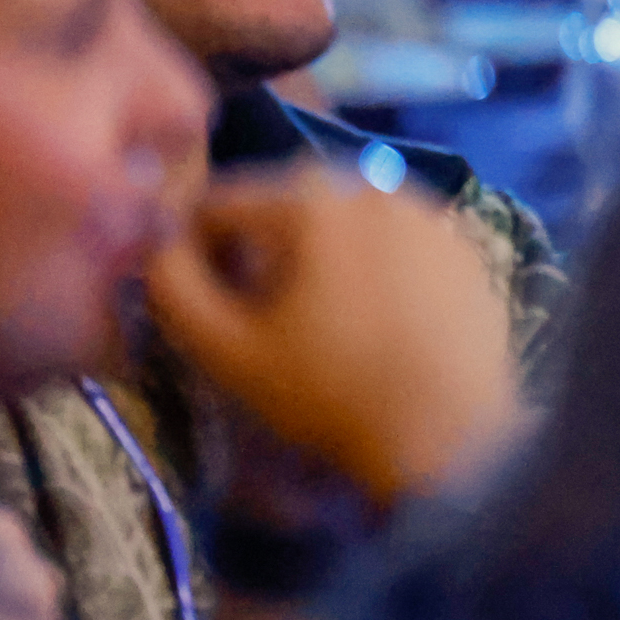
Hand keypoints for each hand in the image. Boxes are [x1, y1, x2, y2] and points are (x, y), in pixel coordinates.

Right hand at [144, 171, 521, 507]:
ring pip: (339, 221)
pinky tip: (369, 322)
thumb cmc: (328, 394)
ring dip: (313, 257)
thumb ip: (172, 286)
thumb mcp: (224, 349)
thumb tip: (156, 243)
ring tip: (313, 324)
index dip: (192, 253)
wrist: (451, 436)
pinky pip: (391, 242)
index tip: (201, 305)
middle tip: (256, 317)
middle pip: (282, 206)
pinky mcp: (463, 244)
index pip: (217, 203)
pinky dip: (368, 267)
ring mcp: (428, 211)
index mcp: (310, 198)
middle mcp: (374, 184)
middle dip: (257, 250)